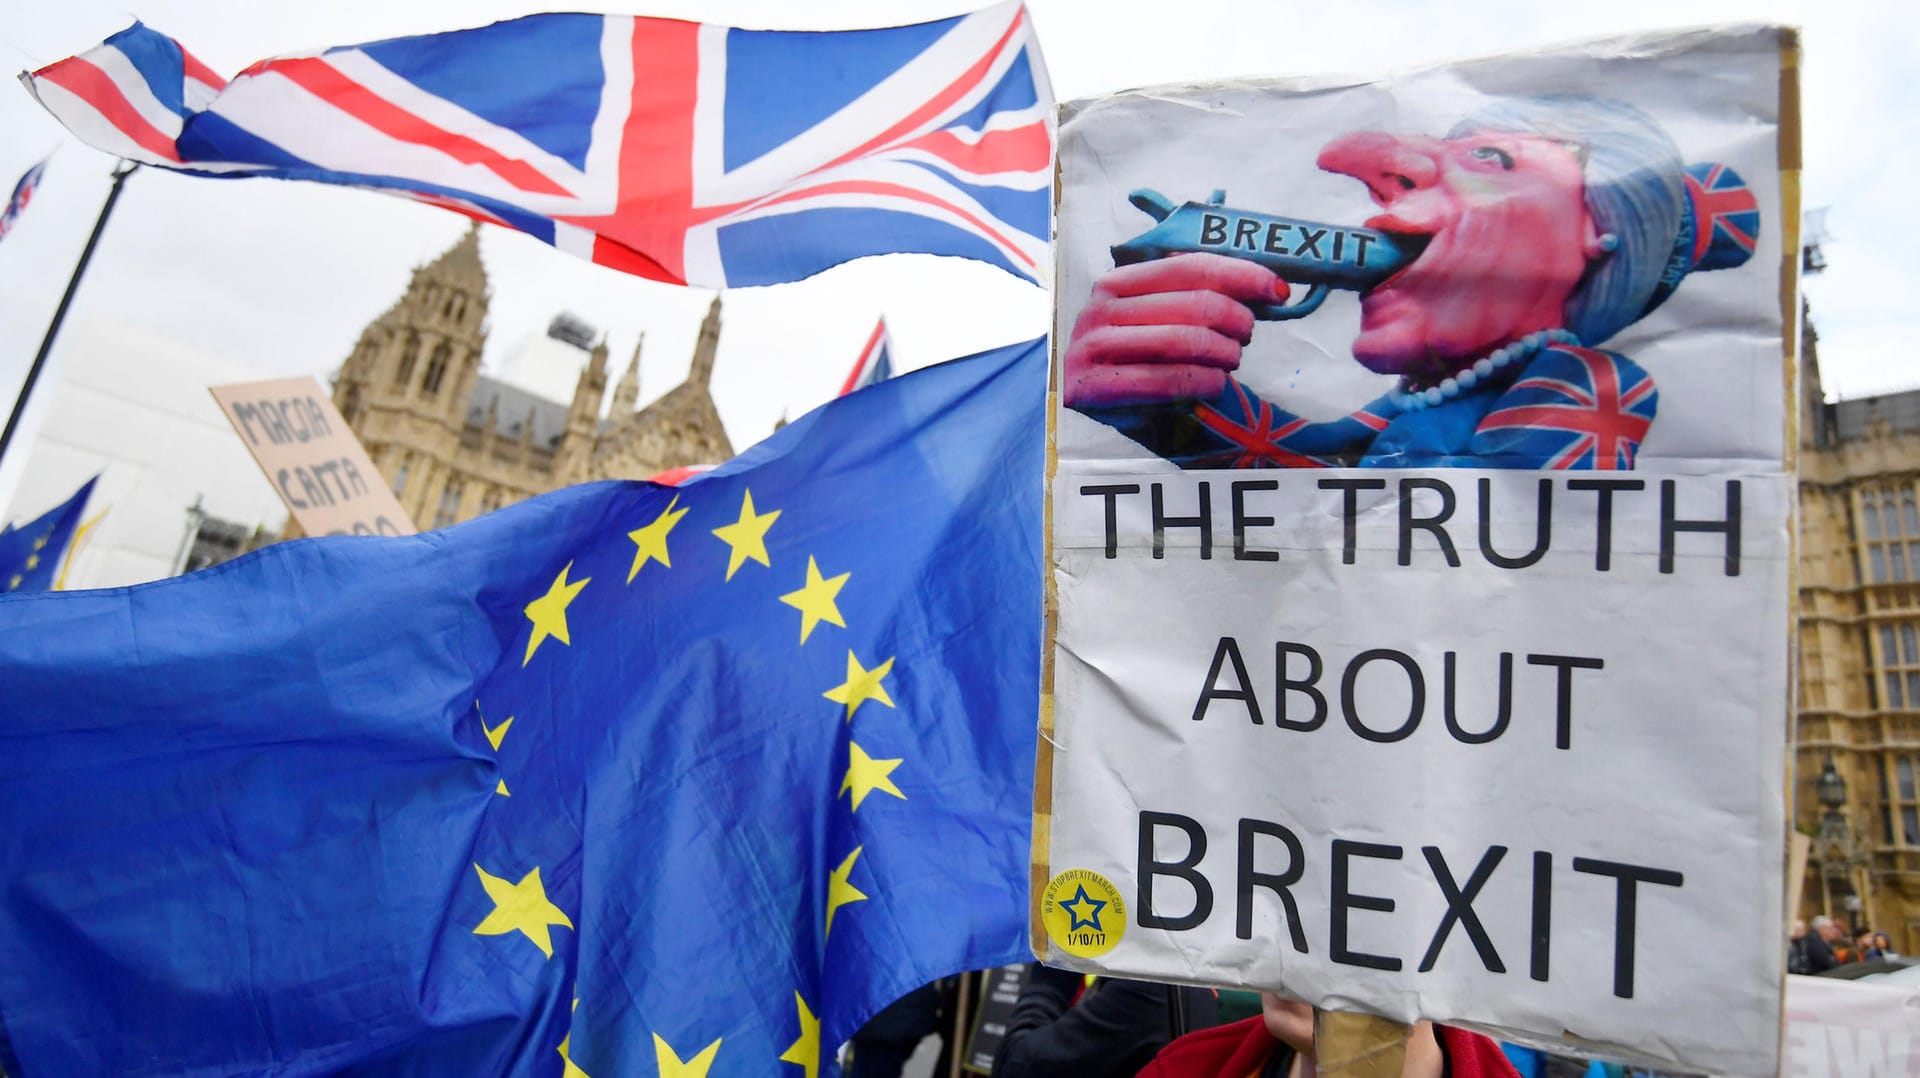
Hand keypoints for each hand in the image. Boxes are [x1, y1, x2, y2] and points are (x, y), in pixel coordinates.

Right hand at [1062, 253, 1286, 407]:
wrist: (1085, 407)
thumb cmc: (1132, 360)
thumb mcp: (1153, 320)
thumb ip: (1189, 297)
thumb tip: (1263, 287)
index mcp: (1117, 282)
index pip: (1188, 267)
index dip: (1240, 275)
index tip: (1278, 290)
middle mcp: (1100, 308)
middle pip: (1192, 303)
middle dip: (1235, 320)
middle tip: (1245, 337)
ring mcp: (1091, 346)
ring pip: (1182, 340)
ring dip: (1223, 353)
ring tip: (1231, 362)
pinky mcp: (1090, 387)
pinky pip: (1163, 380)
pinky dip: (1201, 382)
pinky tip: (1216, 384)